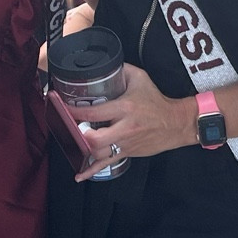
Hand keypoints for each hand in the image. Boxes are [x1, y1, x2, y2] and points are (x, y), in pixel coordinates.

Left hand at [72, 64, 198, 179]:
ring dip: (83, 149)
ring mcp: (125, 143)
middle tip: (70, 126)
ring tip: (73, 141)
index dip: (75, 112)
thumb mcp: (140, 79)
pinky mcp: (127, 153)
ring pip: (99, 154)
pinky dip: (91, 171)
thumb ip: (121, 70)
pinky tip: (79, 175)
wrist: (175, 123)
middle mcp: (124, 128)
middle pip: (94, 139)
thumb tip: (104, 63)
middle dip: (79, 134)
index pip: (94, 113)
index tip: (63, 107)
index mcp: (125, 108)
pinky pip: (106, 165)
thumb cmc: (156, 101)